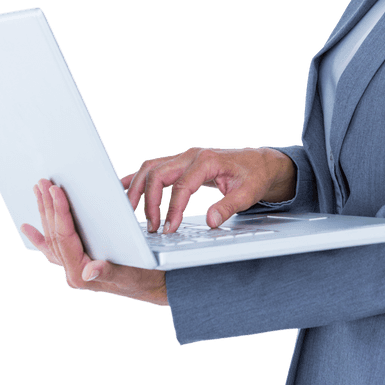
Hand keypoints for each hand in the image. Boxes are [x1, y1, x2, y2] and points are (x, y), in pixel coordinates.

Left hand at [21, 179, 167, 305]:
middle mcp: (73, 272)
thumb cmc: (146, 278)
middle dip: (48, 207)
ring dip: (44, 213)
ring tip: (38, 192)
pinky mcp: (77, 263)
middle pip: (54, 235)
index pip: (64, 237)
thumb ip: (108, 272)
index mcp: (81, 274)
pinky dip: (39, 237)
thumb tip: (87, 273)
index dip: (59, 211)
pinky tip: (27, 228)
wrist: (154, 287)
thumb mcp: (131, 273)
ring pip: (52, 237)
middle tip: (43, 184)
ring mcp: (73, 268)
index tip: (55, 190)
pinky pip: (53, 249)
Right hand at [122, 146, 296, 233]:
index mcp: (207, 161)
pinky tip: (124, 190)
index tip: (169, 229)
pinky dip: (138, 179)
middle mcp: (191, 156)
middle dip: (148, 200)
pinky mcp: (180, 164)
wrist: (259, 163)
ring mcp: (184, 158)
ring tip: (132, 214)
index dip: (173, 209)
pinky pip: (154, 169)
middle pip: (157, 173)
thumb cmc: (254, 176)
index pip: (181, 185)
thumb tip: (210, 221)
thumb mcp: (248, 194)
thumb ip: (229, 207)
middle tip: (151, 226)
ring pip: (151, 169)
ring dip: (138, 190)